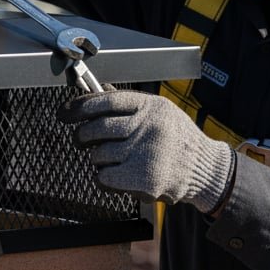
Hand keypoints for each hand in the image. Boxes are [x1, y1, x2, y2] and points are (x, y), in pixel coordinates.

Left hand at [57, 90, 234, 213]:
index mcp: (150, 106)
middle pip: (97, 129)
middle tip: (80, 140)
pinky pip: (104, 177)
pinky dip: (103, 178)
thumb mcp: (158, 111)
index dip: (81, 106)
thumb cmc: (176, 138)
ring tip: (115, 159)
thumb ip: (129, 105)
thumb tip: (96, 91)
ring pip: (98, 155)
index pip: (106, 100)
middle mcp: (148, 127)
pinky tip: (116, 175)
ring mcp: (146, 153)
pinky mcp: (144, 178)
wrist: (204, 168)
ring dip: (98, 159)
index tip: (65, 112)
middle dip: (82, 136)